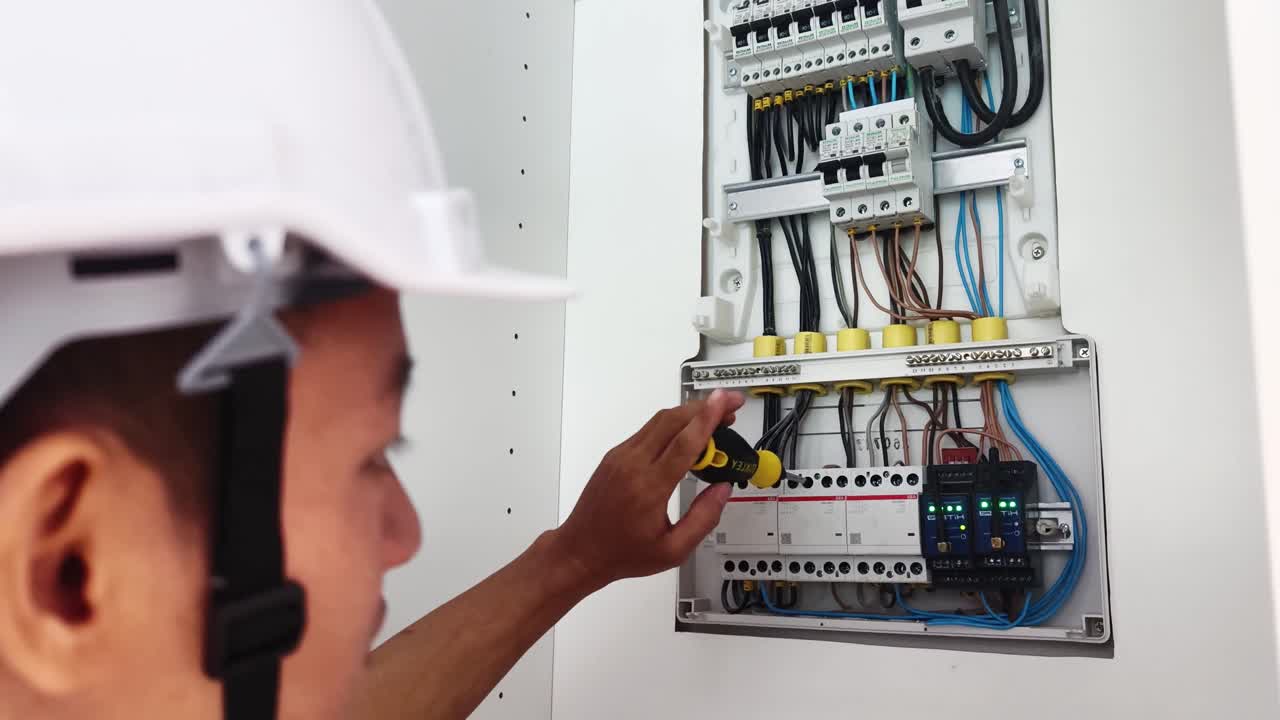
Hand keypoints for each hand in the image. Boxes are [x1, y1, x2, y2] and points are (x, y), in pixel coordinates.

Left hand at [552, 390, 745, 590]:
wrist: (580, 551)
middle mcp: (632, 465)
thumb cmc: (625, 554)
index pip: (683, 444)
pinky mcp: (615, 455)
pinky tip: (688, 434)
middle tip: (731, 406)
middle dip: (704, 407)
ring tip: (716, 418)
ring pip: (659, 421)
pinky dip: (672, 425)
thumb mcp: (673, 550)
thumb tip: (723, 488)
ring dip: (689, 413)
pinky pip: (648, 431)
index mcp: (649, 488)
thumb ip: (703, 518)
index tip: (726, 401)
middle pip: (672, 421)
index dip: (707, 419)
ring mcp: (620, 457)